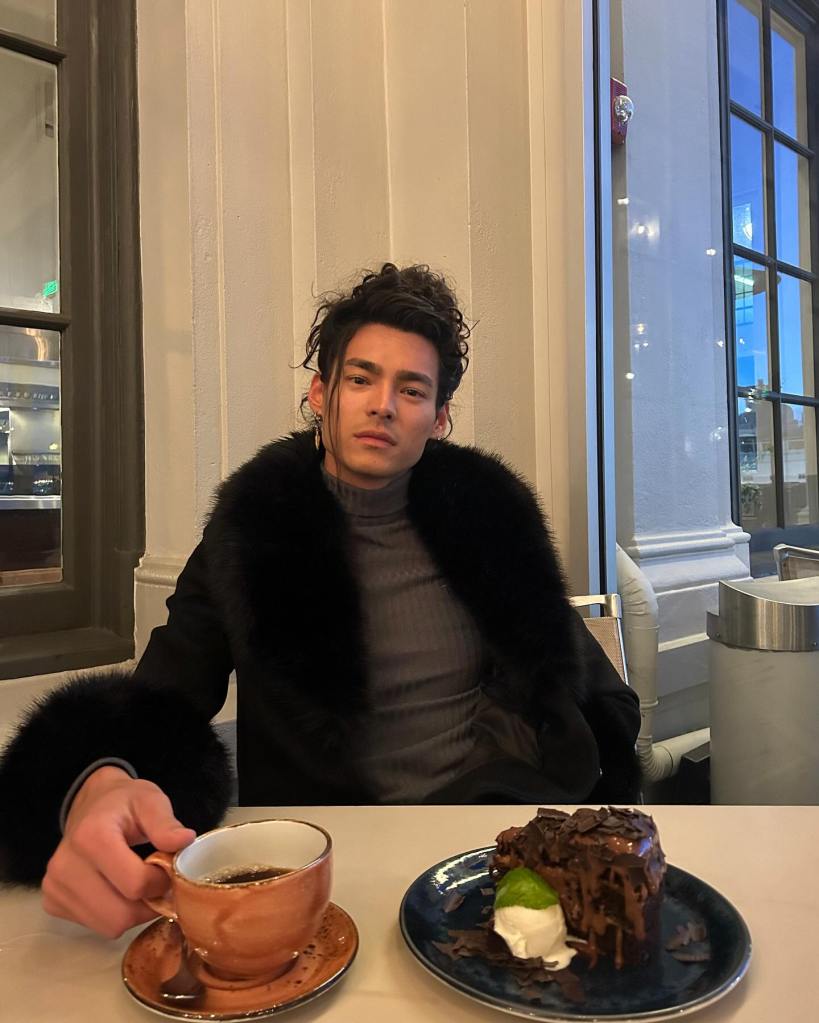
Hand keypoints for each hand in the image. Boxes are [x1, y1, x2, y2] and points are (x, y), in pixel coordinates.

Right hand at [41, 766, 195, 937]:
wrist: (91, 804)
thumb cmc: (124, 802)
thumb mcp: (150, 801)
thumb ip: (166, 823)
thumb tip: (185, 840)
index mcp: (91, 836)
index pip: (135, 884)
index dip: (161, 883)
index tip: (168, 869)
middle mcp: (65, 865)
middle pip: (120, 915)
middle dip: (148, 905)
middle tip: (157, 884)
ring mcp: (54, 886)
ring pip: (108, 926)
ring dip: (133, 913)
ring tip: (139, 886)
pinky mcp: (52, 901)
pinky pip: (94, 926)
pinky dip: (113, 915)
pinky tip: (117, 890)